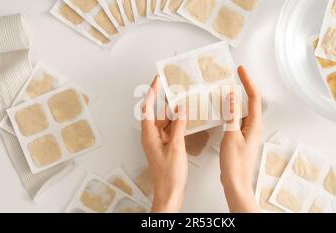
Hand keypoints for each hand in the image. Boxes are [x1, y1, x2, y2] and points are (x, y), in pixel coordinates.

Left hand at [141, 76, 187, 212]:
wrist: (170, 193)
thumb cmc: (169, 175)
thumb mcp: (176, 147)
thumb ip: (179, 126)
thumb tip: (181, 108)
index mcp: (149, 135)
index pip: (148, 108)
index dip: (152, 92)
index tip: (157, 80)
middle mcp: (152, 137)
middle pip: (157, 113)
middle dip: (164, 99)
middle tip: (172, 86)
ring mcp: (159, 142)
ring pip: (165, 121)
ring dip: (173, 112)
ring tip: (182, 99)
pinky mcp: (166, 147)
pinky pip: (171, 130)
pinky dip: (178, 123)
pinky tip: (186, 118)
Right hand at [220, 66, 262, 212]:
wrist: (236, 182)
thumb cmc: (235, 164)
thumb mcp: (231, 136)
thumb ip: (232, 115)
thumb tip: (233, 96)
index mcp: (254, 125)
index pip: (254, 97)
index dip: (248, 81)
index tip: (241, 70)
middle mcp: (253, 127)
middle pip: (250, 102)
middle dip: (243, 87)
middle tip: (234, 76)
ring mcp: (247, 132)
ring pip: (243, 110)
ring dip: (236, 100)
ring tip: (225, 90)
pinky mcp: (241, 138)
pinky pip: (237, 119)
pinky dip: (231, 111)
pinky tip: (222, 111)